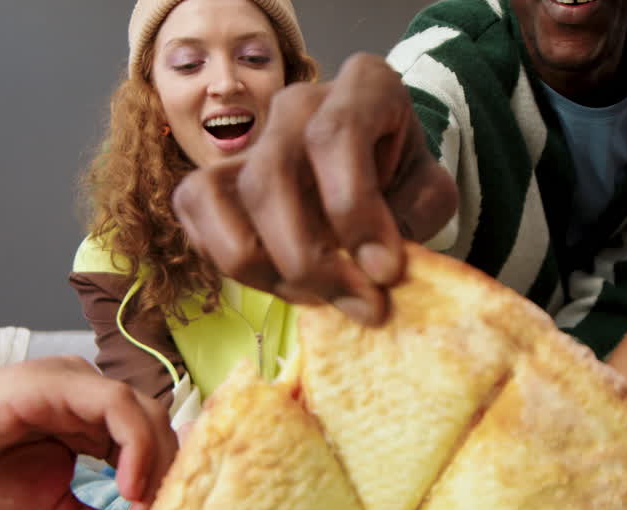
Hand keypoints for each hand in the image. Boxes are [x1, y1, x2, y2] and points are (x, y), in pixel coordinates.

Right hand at [0, 357, 177, 509]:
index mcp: (91, 423)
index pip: (156, 447)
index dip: (167, 493)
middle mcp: (88, 396)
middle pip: (161, 429)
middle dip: (169, 484)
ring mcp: (71, 384)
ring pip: (146, 413)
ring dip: (157, 469)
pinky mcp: (50, 383)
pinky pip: (114, 405)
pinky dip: (134, 445)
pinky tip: (127, 488)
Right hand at [172, 53, 457, 324]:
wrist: (376, 178)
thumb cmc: (404, 184)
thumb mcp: (431, 195)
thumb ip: (415, 218)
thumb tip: (376, 265)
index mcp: (361, 87)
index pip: (334, 136)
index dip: (354, 211)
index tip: (385, 272)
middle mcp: (298, 104)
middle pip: (270, 176)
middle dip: (309, 258)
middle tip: (359, 305)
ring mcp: (251, 140)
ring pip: (221, 199)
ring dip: (267, 269)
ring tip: (320, 299)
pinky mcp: (214, 176)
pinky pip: (195, 213)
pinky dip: (228, 262)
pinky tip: (280, 283)